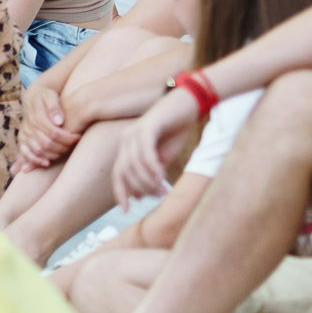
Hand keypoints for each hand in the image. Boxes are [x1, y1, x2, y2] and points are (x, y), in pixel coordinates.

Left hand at [114, 85, 199, 201]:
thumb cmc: (179, 128)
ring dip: (147, 180)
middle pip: (124, 172)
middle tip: (158, 195)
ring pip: (133, 165)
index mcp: (128, 146)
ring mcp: (135, 131)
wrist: (192, 102)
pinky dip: (151, 167)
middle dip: (140, 188)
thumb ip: (152, 172)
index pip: (118, 174)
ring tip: (162, 188)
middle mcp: (127, 139)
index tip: (128, 209)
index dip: (121, 193)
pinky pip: (144, 152)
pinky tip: (161, 175)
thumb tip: (141, 194)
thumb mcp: (165, 154)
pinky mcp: (148, 126)